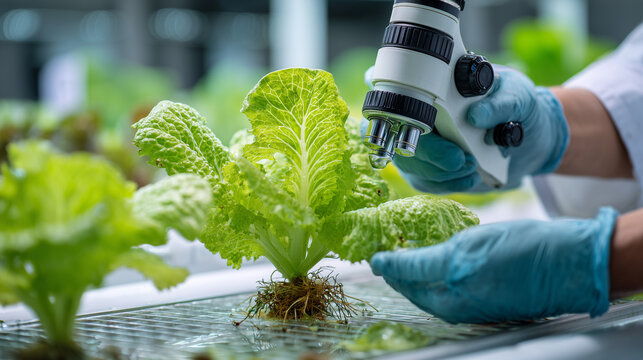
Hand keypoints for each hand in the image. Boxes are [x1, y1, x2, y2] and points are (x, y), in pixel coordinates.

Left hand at [369, 207, 617, 323]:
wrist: (571, 265)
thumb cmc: (531, 244)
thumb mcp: (480, 237)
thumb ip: (447, 250)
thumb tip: (421, 257)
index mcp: (455, 269)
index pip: (409, 269)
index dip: (389, 263)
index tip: (375, 257)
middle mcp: (459, 295)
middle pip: (414, 291)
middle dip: (396, 278)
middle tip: (384, 264)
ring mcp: (472, 309)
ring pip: (429, 302)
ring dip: (412, 287)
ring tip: (403, 273)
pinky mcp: (484, 314)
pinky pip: (448, 307)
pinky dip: (433, 295)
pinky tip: (432, 283)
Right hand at [392, 68, 568, 192]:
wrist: (529, 136)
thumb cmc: (517, 106)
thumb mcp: (518, 96)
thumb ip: (501, 103)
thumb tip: (476, 116)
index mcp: (435, 84)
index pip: (400, 94)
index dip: (403, 113)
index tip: (431, 131)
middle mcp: (419, 113)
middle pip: (399, 135)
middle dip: (431, 155)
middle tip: (462, 160)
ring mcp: (419, 142)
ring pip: (410, 164)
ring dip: (441, 172)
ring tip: (472, 167)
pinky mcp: (426, 168)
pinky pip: (424, 181)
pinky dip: (448, 183)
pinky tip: (469, 177)